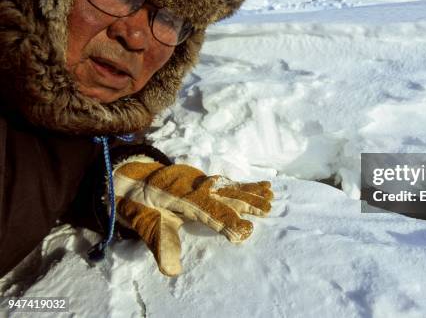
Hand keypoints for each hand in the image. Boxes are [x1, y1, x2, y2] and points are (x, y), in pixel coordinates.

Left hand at [112, 157, 272, 275]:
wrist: (130, 178)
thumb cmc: (139, 205)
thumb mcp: (145, 225)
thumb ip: (161, 245)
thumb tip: (172, 271)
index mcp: (178, 196)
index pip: (206, 210)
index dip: (224, 220)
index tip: (243, 232)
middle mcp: (193, 185)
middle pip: (223, 194)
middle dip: (245, 202)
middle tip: (267, 209)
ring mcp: (200, 180)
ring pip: (228, 186)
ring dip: (250, 192)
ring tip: (271, 196)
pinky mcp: (204, 179)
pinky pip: (227, 182)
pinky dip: (244, 185)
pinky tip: (260, 186)